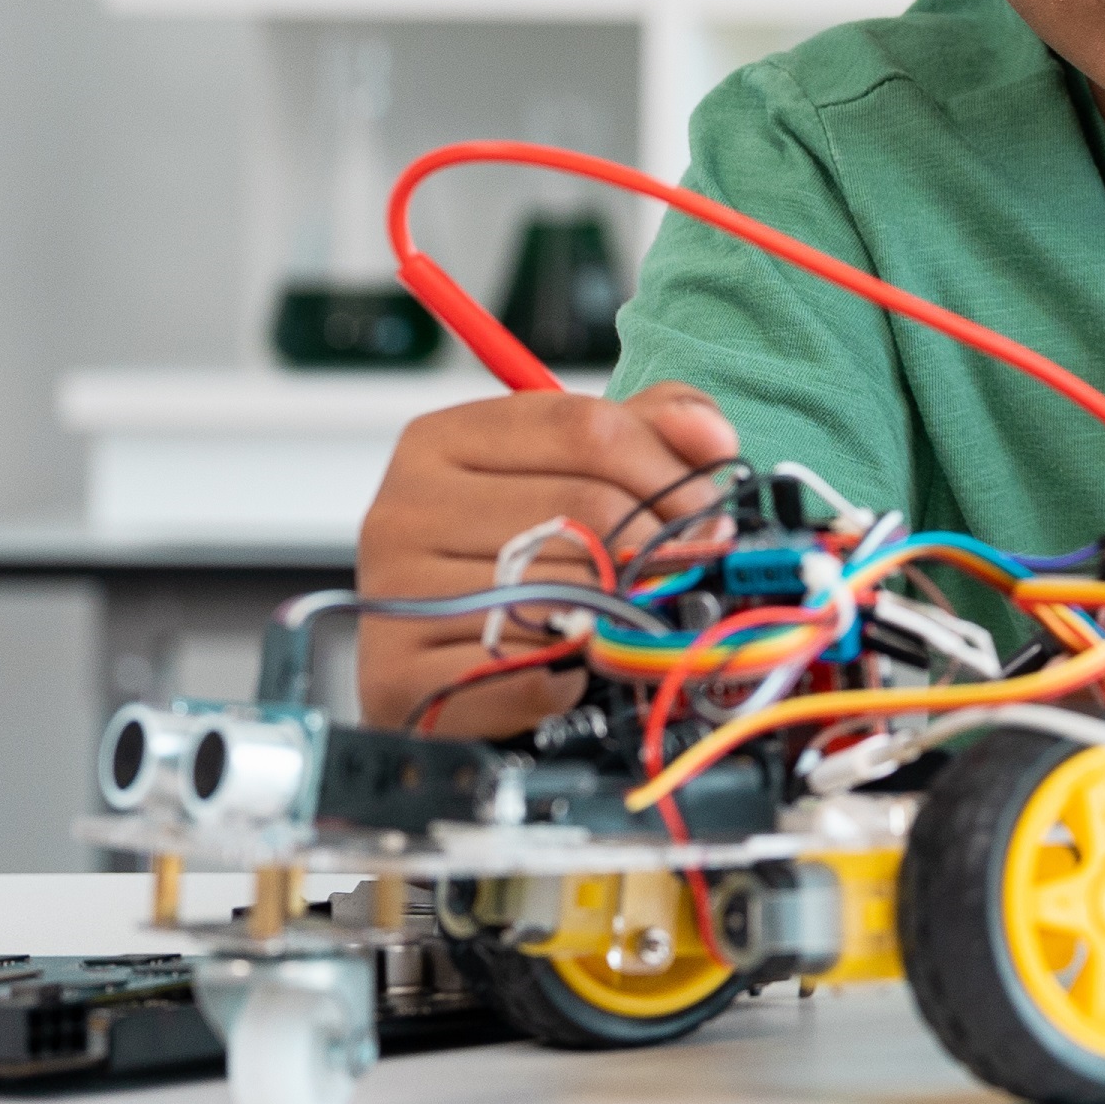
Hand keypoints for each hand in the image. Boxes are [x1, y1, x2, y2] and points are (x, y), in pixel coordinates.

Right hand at [355, 384, 742, 734]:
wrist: (431, 656)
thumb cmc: (513, 553)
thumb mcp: (573, 468)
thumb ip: (651, 427)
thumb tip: (710, 435)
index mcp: (440, 440)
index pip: (585, 428)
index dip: (669, 470)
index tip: (709, 510)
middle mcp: (402, 510)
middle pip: (582, 507)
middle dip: (661, 543)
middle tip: (688, 570)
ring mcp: (394, 594)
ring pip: (564, 590)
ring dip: (618, 610)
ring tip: (624, 614)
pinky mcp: (398, 676)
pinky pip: (527, 674)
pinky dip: (573, 676)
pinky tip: (574, 666)